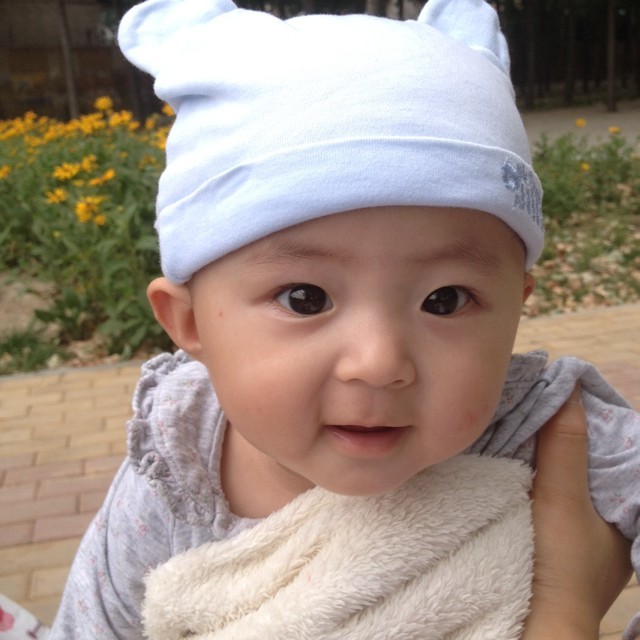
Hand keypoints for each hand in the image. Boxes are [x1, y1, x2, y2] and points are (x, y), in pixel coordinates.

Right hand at [523, 385, 631, 638]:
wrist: (532, 623)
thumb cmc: (559, 564)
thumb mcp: (562, 500)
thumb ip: (564, 446)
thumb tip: (568, 384)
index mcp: (626, 506)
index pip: (613, 446)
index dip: (589, 417)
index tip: (560, 390)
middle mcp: (608, 516)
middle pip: (587, 458)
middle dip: (563, 430)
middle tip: (535, 399)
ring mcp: (581, 528)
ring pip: (566, 472)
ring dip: (545, 449)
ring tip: (522, 419)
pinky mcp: (554, 536)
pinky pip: (549, 487)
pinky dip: (534, 470)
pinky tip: (514, 455)